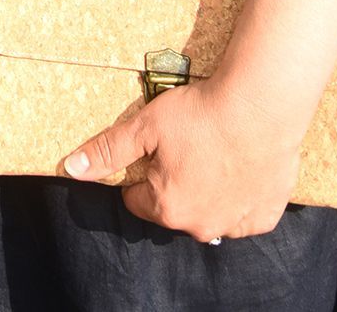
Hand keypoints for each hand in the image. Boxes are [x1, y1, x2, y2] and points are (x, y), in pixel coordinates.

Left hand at [63, 73, 302, 241]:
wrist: (261, 107)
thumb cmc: (200, 114)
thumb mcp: (145, 126)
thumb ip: (108, 150)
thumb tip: (71, 169)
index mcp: (168, 209)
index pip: (137, 199)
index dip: (142, 172)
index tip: (156, 149)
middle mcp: (202, 228)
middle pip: (174, 209)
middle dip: (174, 183)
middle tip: (187, 146)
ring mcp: (236, 226)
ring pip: (210, 213)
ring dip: (208, 192)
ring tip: (214, 153)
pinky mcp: (265, 217)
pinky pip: (245, 213)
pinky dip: (240, 195)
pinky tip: (239, 165)